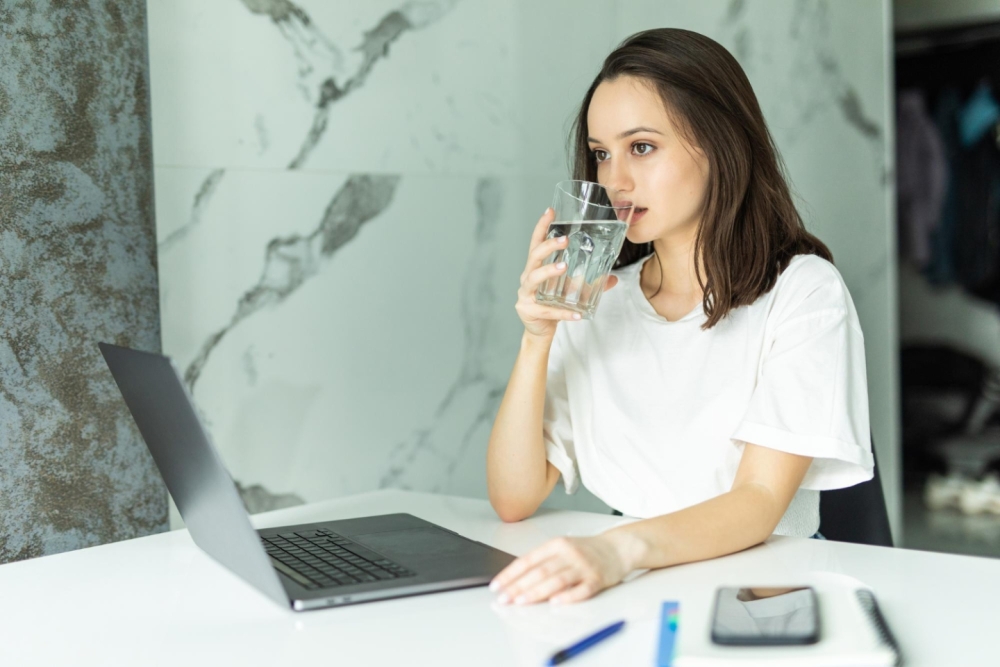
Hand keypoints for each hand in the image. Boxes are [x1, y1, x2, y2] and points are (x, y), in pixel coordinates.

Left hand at [489, 534, 632, 604]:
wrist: (618, 548)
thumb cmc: (586, 550)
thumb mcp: (562, 548)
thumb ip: (542, 561)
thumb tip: (515, 579)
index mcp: (556, 545)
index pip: (528, 560)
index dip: (510, 574)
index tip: (496, 586)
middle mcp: (568, 554)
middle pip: (540, 571)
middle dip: (518, 586)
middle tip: (504, 598)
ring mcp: (583, 567)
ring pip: (557, 580)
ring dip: (537, 592)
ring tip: (521, 601)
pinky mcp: (597, 580)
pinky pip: (581, 589)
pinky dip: (567, 596)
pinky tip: (555, 602)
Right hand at [516, 208, 618, 340]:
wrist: (540, 330)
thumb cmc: (552, 303)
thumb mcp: (571, 290)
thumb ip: (590, 283)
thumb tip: (614, 277)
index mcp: (536, 267)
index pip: (536, 242)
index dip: (542, 226)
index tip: (550, 211)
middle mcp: (528, 277)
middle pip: (534, 256)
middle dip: (548, 245)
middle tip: (564, 239)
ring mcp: (525, 293)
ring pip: (534, 278)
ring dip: (549, 270)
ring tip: (564, 267)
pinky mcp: (528, 310)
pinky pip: (547, 310)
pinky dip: (563, 312)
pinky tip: (576, 315)